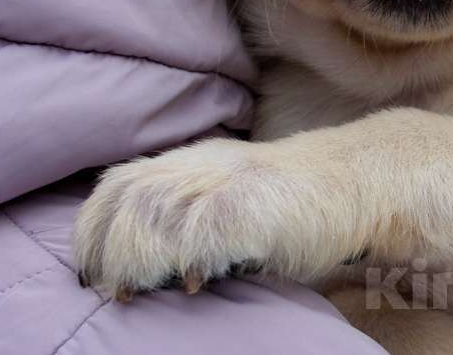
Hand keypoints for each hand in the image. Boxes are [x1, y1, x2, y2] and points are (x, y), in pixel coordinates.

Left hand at [74, 138, 291, 299]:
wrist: (360, 182)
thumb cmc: (298, 205)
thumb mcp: (236, 197)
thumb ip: (196, 213)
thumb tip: (146, 264)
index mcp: (196, 164)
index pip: (120, 183)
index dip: (92, 229)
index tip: (93, 272)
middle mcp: (206, 166)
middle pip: (126, 193)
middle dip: (107, 247)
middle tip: (116, 290)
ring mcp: (232, 180)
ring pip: (152, 209)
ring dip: (136, 257)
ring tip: (144, 289)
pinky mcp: (256, 203)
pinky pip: (203, 227)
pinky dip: (184, 258)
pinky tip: (193, 282)